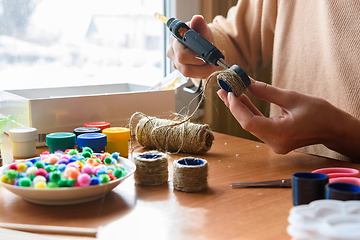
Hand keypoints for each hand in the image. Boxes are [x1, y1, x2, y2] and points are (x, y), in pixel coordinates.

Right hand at [166, 15, 218, 78]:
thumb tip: (197, 19)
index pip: (182, 55)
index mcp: (175, 41)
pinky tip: (208, 67)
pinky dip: (203, 73)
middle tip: (215, 62)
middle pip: (185, 68)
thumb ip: (200, 24)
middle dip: (203, 68)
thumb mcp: (201, 28)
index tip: (208, 57)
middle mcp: (172, 53)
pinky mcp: (181, 70)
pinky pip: (192, 76)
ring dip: (204, 71)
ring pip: (189, 74)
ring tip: (214, 64)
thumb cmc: (199, 34)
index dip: (196, 59)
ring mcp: (176, 63)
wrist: (198, 41)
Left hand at [217, 78, 359, 160]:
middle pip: (247, 124)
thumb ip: (266, 92)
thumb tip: (246, 82)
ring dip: (239, 108)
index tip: (230, 91)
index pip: (249, 123)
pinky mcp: (274, 140)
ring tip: (228, 92)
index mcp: (281, 134)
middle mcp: (275, 143)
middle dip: (234, 105)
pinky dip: (249, 113)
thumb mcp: (292, 98)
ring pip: (250, 125)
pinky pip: (257, 126)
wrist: (333, 128)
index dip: (236, 107)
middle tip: (223, 89)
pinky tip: (241, 100)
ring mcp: (274, 143)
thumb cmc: (319, 114)